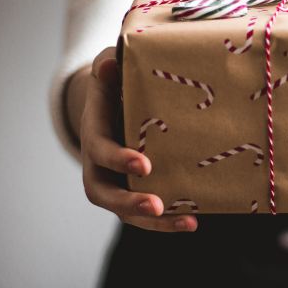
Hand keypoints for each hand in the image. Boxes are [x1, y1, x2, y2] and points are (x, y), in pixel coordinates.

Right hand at [80, 47, 197, 231]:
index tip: (145, 164)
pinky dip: (167, 221)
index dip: (119, 159)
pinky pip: (145, 213)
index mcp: (94, 132)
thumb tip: (110, 64)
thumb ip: (109, 66)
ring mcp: (115, 181)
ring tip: (187, 222)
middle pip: (104, 193)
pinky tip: (193, 221)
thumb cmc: (115, 83)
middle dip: (129, 202)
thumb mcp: (109, 68)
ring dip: (154, 222)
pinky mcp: (133, 190)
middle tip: (156, 205)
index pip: (100, 150)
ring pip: (125, 211)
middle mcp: (98, 164)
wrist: (113, 102)